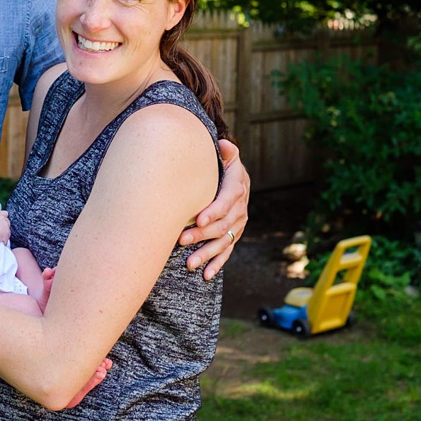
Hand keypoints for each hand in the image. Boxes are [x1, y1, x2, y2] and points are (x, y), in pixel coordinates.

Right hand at [0, 210, 10, 243]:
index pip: (5, 213)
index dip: (4, 217)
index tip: (1, 221)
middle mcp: (4, 220)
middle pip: (7, 222)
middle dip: (4, 226)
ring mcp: (7, 227)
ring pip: (8, 230)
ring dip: (4, 233)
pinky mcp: (7, 234)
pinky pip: (6, 238)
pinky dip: (4, 240)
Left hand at [179, 138, 249, 278]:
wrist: (234, 179)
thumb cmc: (223, 166)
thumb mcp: (227, 157)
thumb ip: (227, 153)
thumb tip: (225, 145)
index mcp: (237, 188)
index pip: (227, 202)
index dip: (214, 211)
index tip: (198, 219)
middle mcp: (240, 209)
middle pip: (221, 225)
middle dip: (202, 235)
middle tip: (181, 240)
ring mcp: (237, 224)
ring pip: (223, 242)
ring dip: (206, 254)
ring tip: (189, 263)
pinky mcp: (233, 235)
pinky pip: (226, 252)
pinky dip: (217, 264)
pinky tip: (206, 275)